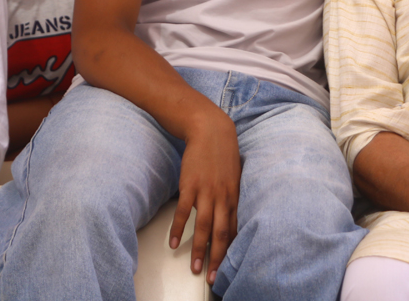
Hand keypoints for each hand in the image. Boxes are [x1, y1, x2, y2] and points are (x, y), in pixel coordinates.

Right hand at [169, 107, 240, 285]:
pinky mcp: (190, 186)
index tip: (228, 266)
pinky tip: (172, 243)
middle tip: (213, 277)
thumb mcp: (234, 176)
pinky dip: (177, 229)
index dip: (231, 249)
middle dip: (217, 257)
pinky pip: (183, 212)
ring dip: (199, 249)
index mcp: (235, 196)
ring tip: (195, 268)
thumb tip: (233, 215)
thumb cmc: (223, 154)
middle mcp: (223, 197)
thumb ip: (232, 196)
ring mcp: (206, 192)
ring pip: (203, 227)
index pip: (235, 229)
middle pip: (221, 233)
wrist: (211, 130)